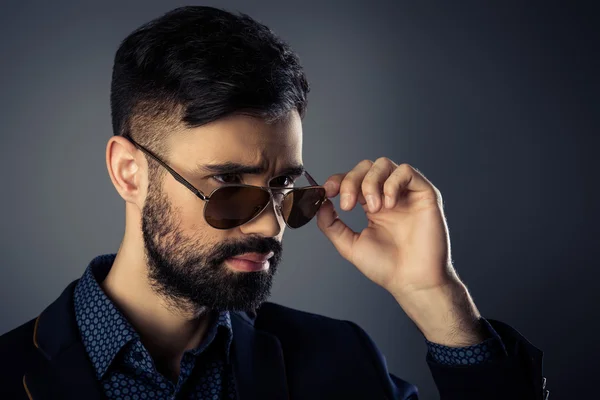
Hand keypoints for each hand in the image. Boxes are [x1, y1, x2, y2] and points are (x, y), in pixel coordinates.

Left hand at [316, 158, 485, 345]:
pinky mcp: (424, 194)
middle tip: (348, 204)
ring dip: (371, 182)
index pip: (353, 179)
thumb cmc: (386, 267)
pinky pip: (407, 172)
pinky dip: (392, 184)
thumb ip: (331, 224)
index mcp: (372, 205)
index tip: (328, 191)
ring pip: (384, 164)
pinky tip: (388, 205)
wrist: (411, 281)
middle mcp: (389, 195)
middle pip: (366, 167)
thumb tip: (320, 202)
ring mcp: (406, 193)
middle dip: (351, 181)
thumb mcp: (349, 245)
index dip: (338, 179)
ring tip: (373, 208)